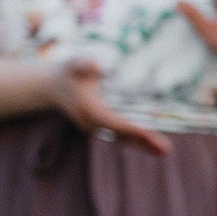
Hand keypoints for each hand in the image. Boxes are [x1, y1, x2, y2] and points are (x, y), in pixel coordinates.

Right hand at [46, 57, 171, 155]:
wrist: (51, 86)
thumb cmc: (67, 72)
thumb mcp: (73, 64)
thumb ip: (82, 64)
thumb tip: (95, 64)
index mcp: (88, 111)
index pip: (112, 123)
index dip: (131, 128)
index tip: (148, 133)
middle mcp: (91, 123)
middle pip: (120, 135)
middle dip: (142, 141)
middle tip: (165, 149)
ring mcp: (95, 127)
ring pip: (121, 139)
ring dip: (142, 145)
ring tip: (164, 150)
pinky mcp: (99, 127)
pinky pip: (120, 136)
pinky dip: (136, 140)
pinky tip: (152, 145)